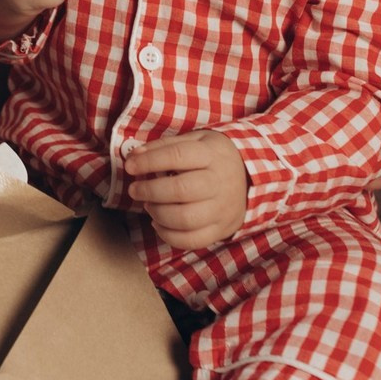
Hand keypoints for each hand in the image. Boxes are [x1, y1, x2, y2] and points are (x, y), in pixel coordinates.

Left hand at [125, 130, 246, 249]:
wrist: (250, 176)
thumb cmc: (212, 155)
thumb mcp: (194, 140)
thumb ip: (164, 146)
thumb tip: (135, 155)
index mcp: (211, 155)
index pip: (177, 156)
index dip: (149, 162)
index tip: (130, 166)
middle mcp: (219, 183)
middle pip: (181, 191)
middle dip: (150, 191)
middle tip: (134, 190)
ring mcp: (222, 209)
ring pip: (185, 219)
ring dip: (158, 213)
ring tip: (148, 205)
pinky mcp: (222, 230)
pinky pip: (193, 240)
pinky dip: (169, 235)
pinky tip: (158, 222)